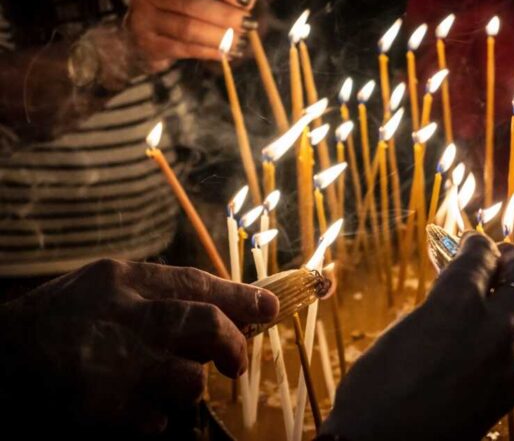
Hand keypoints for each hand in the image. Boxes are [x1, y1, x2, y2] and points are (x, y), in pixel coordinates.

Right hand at [0, 259, 277, 434]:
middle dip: (232, 346)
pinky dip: (156, 417)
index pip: (197, 283)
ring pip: (189, 381)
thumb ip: (157, 295)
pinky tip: (134, 407)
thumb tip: (221, 308)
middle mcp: (120, 317)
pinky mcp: (101, 412)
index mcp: (121, 279)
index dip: (240, 297)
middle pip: (205, 325)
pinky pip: (158, 420)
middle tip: (237, 363)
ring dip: (189, 387)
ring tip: (167, 385)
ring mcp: (111, 367)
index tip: (270, 308)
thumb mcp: (103, 288)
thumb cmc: (58, 322)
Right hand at [128, 0, 257, 68]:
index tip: (246, 0)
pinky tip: (227, 53)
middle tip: (248, 24)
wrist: (144, 33)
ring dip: (220, 36)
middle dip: (225, 15)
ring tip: (240, 41)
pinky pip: (185, 49)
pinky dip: (210, 52)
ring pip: (189, 28)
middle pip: (192, 3)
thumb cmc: (175, 6)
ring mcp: (143, 18)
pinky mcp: (147, 44)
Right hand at [320, 233, 513, 440]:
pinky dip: (512, 335)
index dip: (476, 243)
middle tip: (500, 255)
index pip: (481, 256)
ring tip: (504, 294)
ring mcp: (507, 362)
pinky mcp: (510, 392)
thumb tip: (453, 295)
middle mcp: (492, 328)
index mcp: (457, 303)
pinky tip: (492, 338)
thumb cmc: (374, 387)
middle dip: (512, 259)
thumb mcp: (401, 331)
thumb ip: (436, 307)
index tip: (472, 240)